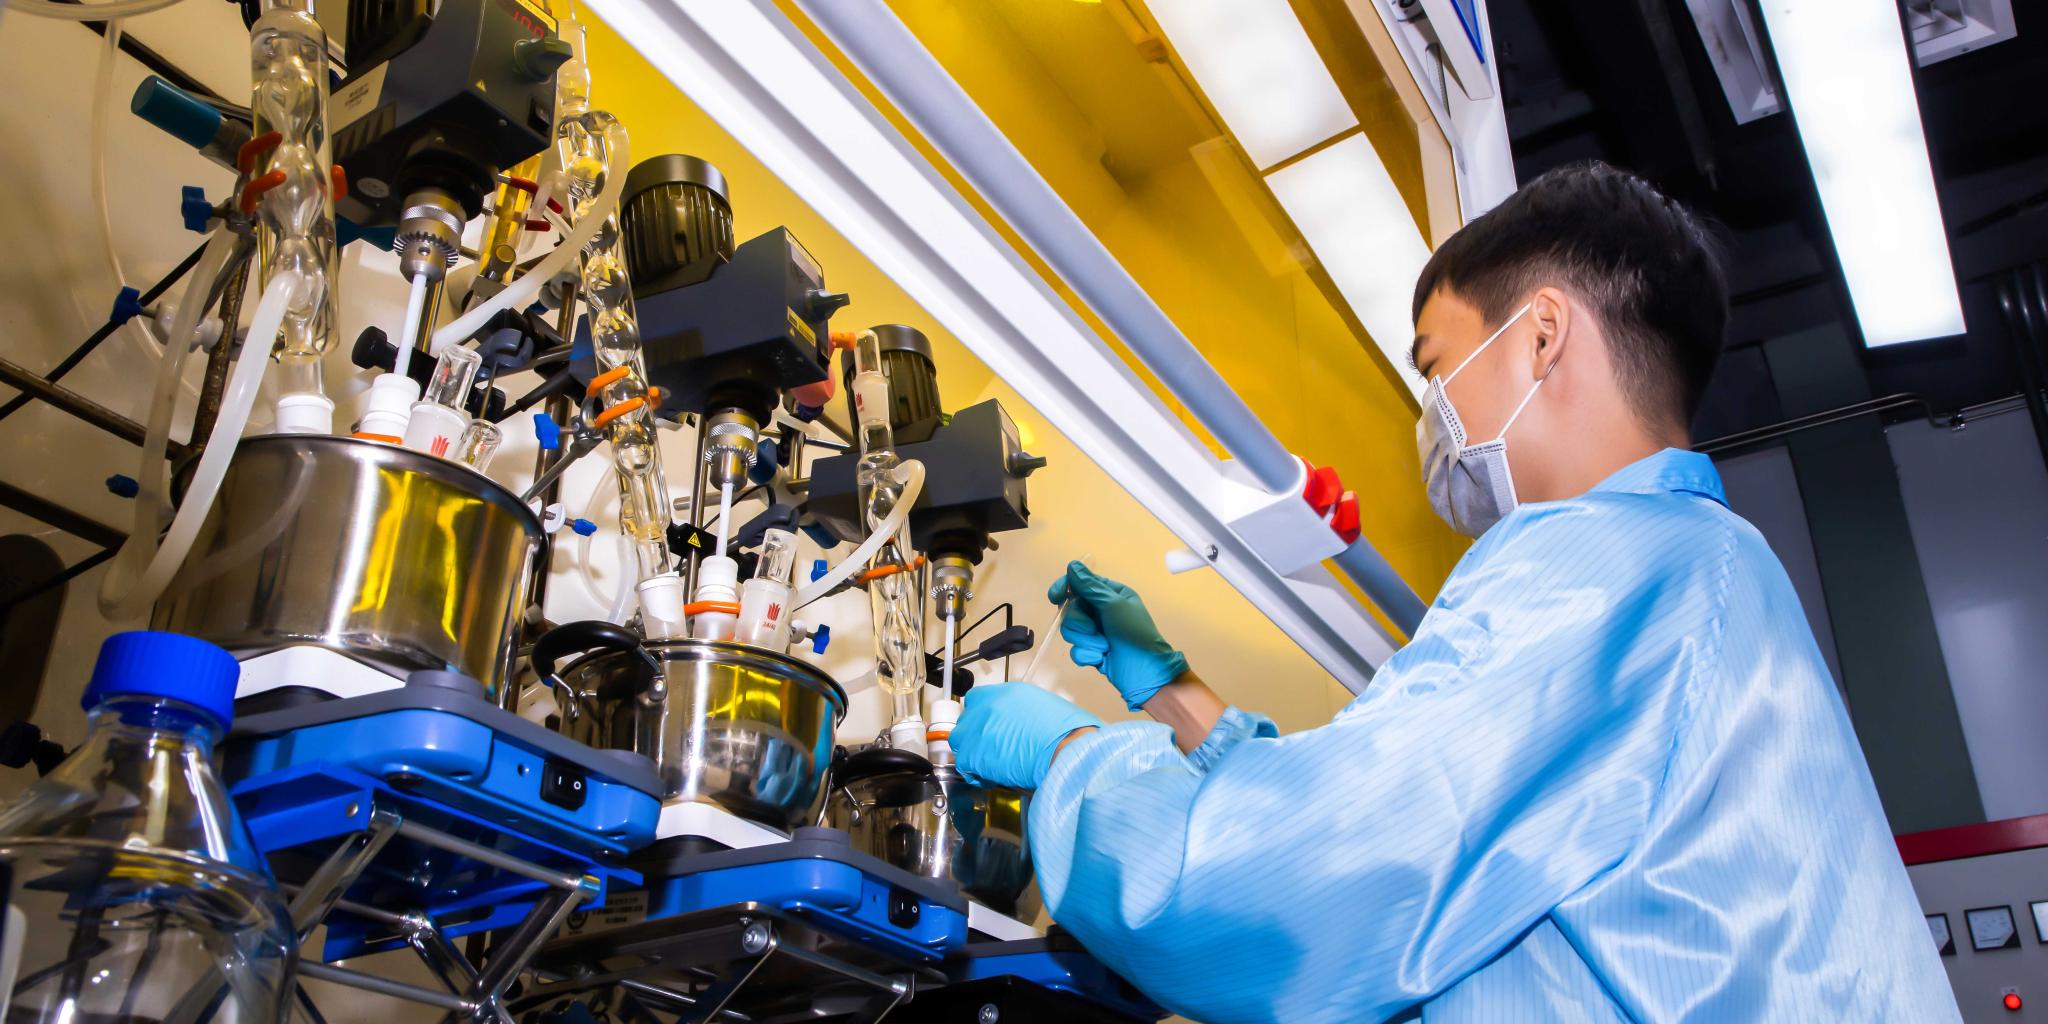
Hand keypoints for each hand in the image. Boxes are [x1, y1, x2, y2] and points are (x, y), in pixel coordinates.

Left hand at [952, 682, 1102, 789]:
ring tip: (991, 764)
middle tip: (992, 748)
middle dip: (976, 734)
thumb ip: (1021, 712)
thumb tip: (1017, 724)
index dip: (983, 716)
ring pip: (960, 741)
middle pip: (967, 720)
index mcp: (1005, 693)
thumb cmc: (1067, 733)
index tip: (990, 728)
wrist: (1066, 751)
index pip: (978, 700)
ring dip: (973, 752)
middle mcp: (986, 707)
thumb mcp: (1044, 708)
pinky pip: (964, 765)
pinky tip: (993, 777)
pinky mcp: (973, 755)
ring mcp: (976, 730)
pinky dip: (976, 773)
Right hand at [1048, 561, 1188, 710]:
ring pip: (1070, 631)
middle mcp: (1101, 611)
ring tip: (1103, 647)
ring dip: (1086, 641)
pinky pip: (1075, 650)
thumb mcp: (1114, 606)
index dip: (1065, 588)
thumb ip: (1090, 587)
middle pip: (1071, 609)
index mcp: (1110, 594)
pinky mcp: (1091, 651)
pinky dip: (1086, 655)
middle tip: (1094, 630)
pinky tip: (1100, 659)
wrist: (1145, 672)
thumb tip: (1072, 565)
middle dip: (1080, 623)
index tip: (1055, 597)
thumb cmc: (1135, 633)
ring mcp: (1095, 632)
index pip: (1080, 584)